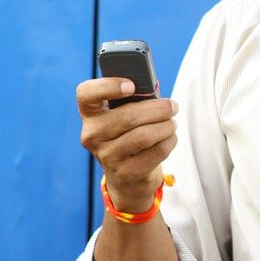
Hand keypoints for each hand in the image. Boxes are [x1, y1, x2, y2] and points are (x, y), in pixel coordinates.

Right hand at [77, 78, 178, 211]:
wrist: (127, 175)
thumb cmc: (130, 132)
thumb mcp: (126, 113)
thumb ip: (135, 99)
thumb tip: (154, 91)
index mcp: (90, 113)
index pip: (86, 94)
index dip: (108, 86)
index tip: (132, 85)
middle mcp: (92, 134)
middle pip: (129, 116)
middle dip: (159, 109)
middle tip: (172, 106)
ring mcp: (106, 156)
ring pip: (145, 135)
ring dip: (167, 126)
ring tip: (172, 124)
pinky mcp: (124, 173)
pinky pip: (156, 151)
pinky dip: (170, 141)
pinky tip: (169, 138)